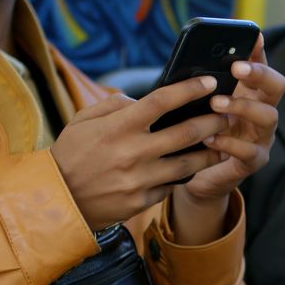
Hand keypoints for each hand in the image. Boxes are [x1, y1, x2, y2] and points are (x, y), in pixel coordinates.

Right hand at [50, 77, 225, 229]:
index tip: (210, 83)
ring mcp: (139, 179)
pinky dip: (182, 175)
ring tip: (222, 143)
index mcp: (118, 127)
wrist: (57, 200)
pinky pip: (171, 185)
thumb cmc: (71, 153)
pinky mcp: (142, 200)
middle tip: (227, 114)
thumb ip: (116, 105)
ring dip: (210, 152)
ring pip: (188, 164)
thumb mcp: (83, 120)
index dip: (189, 90)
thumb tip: (145, 101)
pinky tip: (192, 167)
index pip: (162, 101)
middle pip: (186, 133)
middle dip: (213, 121)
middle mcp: (132, 152)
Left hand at [170, 35, 284, 244]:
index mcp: (248, 92)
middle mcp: (261, 110)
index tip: (252, 36)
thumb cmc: (194, 129)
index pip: (261, 64)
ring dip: (243, 107)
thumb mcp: (195, 102)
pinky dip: (230, 143)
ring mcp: (261, 136)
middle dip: (260, 74)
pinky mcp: (253, 161)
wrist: (191, 172)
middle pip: (277, 86)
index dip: (259, 51)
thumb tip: (187, 57)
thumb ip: (199, 84)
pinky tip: (210, 138)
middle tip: (236, 68)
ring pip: (269, 117)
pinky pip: (250, 151)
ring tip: (215, 103)